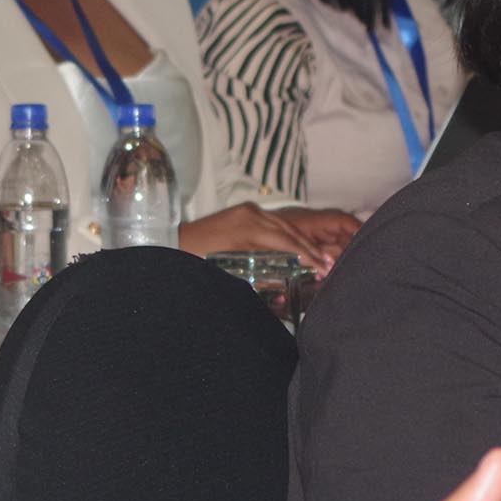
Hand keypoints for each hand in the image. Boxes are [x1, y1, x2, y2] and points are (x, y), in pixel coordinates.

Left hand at [181, 202, 355, 272]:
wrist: (172, 245)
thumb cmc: (196, 264)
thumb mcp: (228, 273)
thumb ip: (258, 277)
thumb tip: (283, 290)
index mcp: (248, 229)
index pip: (287, 244)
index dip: (307, 258)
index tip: (323, 270)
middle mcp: (251, 215)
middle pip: (290, 233)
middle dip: (311, 250)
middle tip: (329, 265)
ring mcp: (248, 210)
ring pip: (284, 226)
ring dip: (302, 242)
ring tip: (319, 258)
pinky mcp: (245, 210)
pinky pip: (273, 222)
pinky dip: (287, 235)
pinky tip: (298, 246)